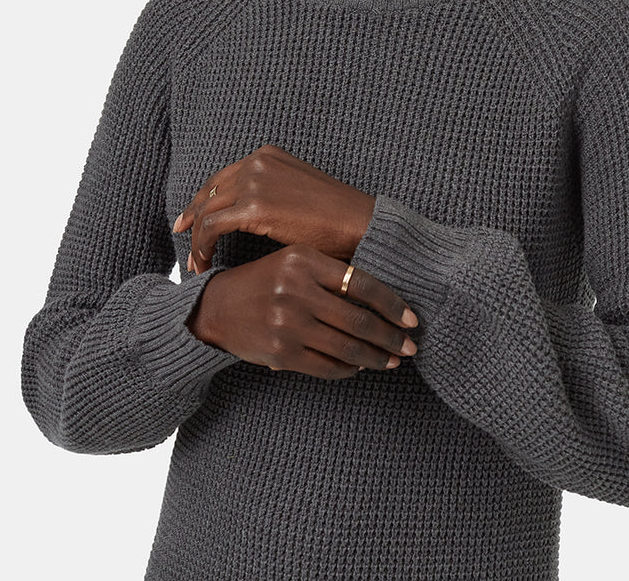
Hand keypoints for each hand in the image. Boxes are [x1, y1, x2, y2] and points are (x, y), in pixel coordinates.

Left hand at [174, 144, 376, 273]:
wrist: (358, 223)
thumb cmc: (335, 217)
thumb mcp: (297, 192)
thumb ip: (271, 193)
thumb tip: (249, 212)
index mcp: (267, 156)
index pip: (222, 178)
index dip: (203, 200)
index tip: (191, 219)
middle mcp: (257, 163)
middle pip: (209, 192)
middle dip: (192, 217)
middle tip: (182, 236)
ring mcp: (254, 182)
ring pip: (206, 212)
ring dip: (197, 239)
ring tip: (195, 263)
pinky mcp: (254, 207)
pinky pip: (212, 228)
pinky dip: (202, 247)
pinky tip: (204, 264)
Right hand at [188, 243, 418, 378]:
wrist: (216, 307)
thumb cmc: (264, 280)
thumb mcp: (294, 261)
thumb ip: (332, 274)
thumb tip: (383, 299)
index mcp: (303, 260)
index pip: (362, 283)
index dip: (393, 304)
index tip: (412, 318)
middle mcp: (295, 290)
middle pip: (359, 320)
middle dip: (391, 337)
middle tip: (411, 346)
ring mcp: (287, 324)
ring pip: (347, 347)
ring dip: (376, 358)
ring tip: (393, 361)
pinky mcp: (280, 353)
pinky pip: (326, 366)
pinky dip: (349, 369)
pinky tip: (359, 367)